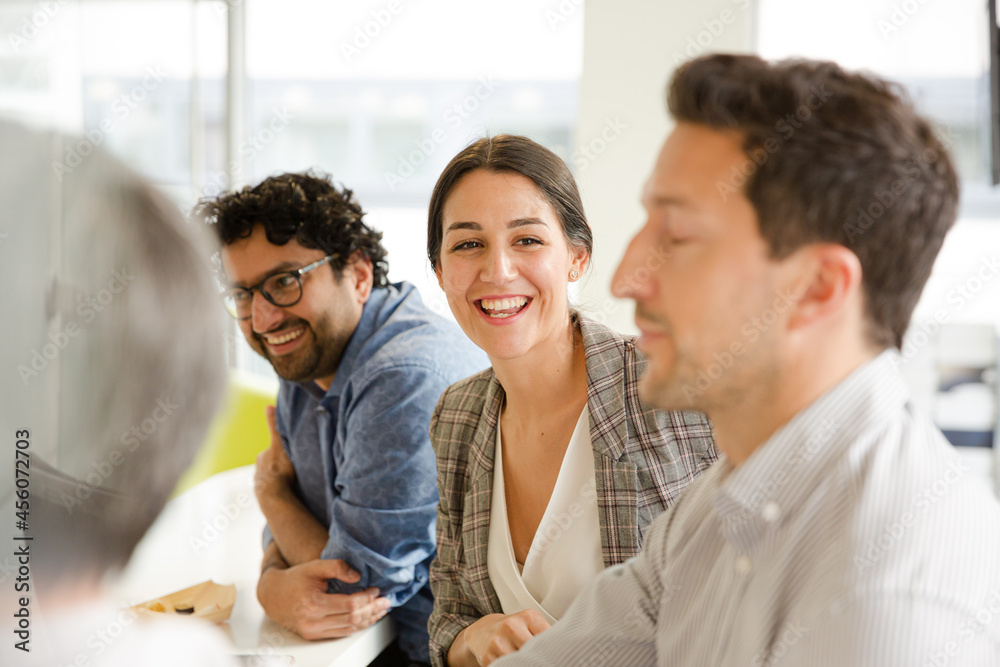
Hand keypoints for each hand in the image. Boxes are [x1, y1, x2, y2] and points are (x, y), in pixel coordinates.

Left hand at [254, 405, 295, 501]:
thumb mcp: (278, 444)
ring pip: (270, 478)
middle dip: (279, 466)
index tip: (289, 457)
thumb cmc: (279, 469)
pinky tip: (285, 494)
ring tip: (290, 484)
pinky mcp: (263, 497)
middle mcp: (258, 469)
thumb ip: (274, 426)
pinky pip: (272, 491)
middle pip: (271, 464)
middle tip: (291, 470)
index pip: (272, 451)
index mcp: (262, 457)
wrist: (273, 496)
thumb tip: (268, 405)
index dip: (281, 453)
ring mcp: (259, 484)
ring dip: (278, 480)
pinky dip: (277, 491)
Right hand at [257, 558, 390, 639]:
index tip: (376, 590)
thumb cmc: (295, 578)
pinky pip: (341, 633)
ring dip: (368, 620)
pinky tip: (367, 619)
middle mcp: (314, 621)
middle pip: (352, 619)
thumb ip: (337, 567)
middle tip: (386, 602)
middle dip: (372, 610)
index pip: (349, 605)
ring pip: (348, 629)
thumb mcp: (315, 566)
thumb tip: (358, 575)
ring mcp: (314, 631)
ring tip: (381, 611)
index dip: (366, 598)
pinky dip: (357, 626)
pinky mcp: (315, 635)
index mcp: (314, 604)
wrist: (274, 595)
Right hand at [458, 610, 550, 665]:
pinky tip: (515, 662)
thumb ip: (545, 633)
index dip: (554, 650)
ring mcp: (498, 643)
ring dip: (527, 663)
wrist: (483, 632)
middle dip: (540, 659)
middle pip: (535, 651)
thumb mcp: (531, 623)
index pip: (548, 637)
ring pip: (521, 662)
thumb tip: (563, 649)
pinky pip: (507, 665)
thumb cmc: (513, 629)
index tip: (558, 656)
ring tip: (528, 661)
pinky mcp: (489, 658)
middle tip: (544, 660)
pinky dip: (513, 665)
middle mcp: (511, 627)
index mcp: (528, 617)